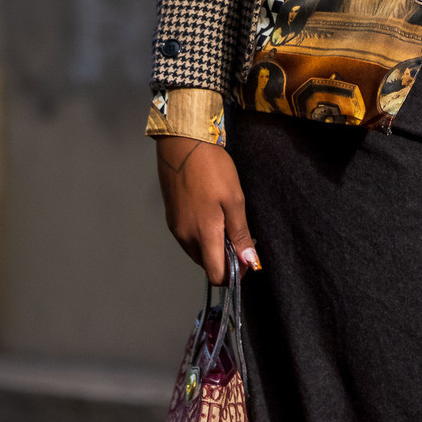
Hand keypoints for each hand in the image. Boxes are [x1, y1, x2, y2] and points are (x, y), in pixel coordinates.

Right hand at [154, 139, 259, 285]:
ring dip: (214, 248)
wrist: (182, 145)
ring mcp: (176, 228)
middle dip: (225, 259)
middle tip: (241, 237)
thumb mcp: (234, 200)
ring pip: (197, 253)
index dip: (233, 276)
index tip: (246, 260)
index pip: (216, 275)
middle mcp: (185, 237)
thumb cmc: (212, 170)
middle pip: (206, 265)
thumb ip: (240, 234)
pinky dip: (203, 237)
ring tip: (228, 224)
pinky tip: (213, 218)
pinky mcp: (172, 219)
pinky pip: (189, 239)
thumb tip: (250, 262)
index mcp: (203, 235)